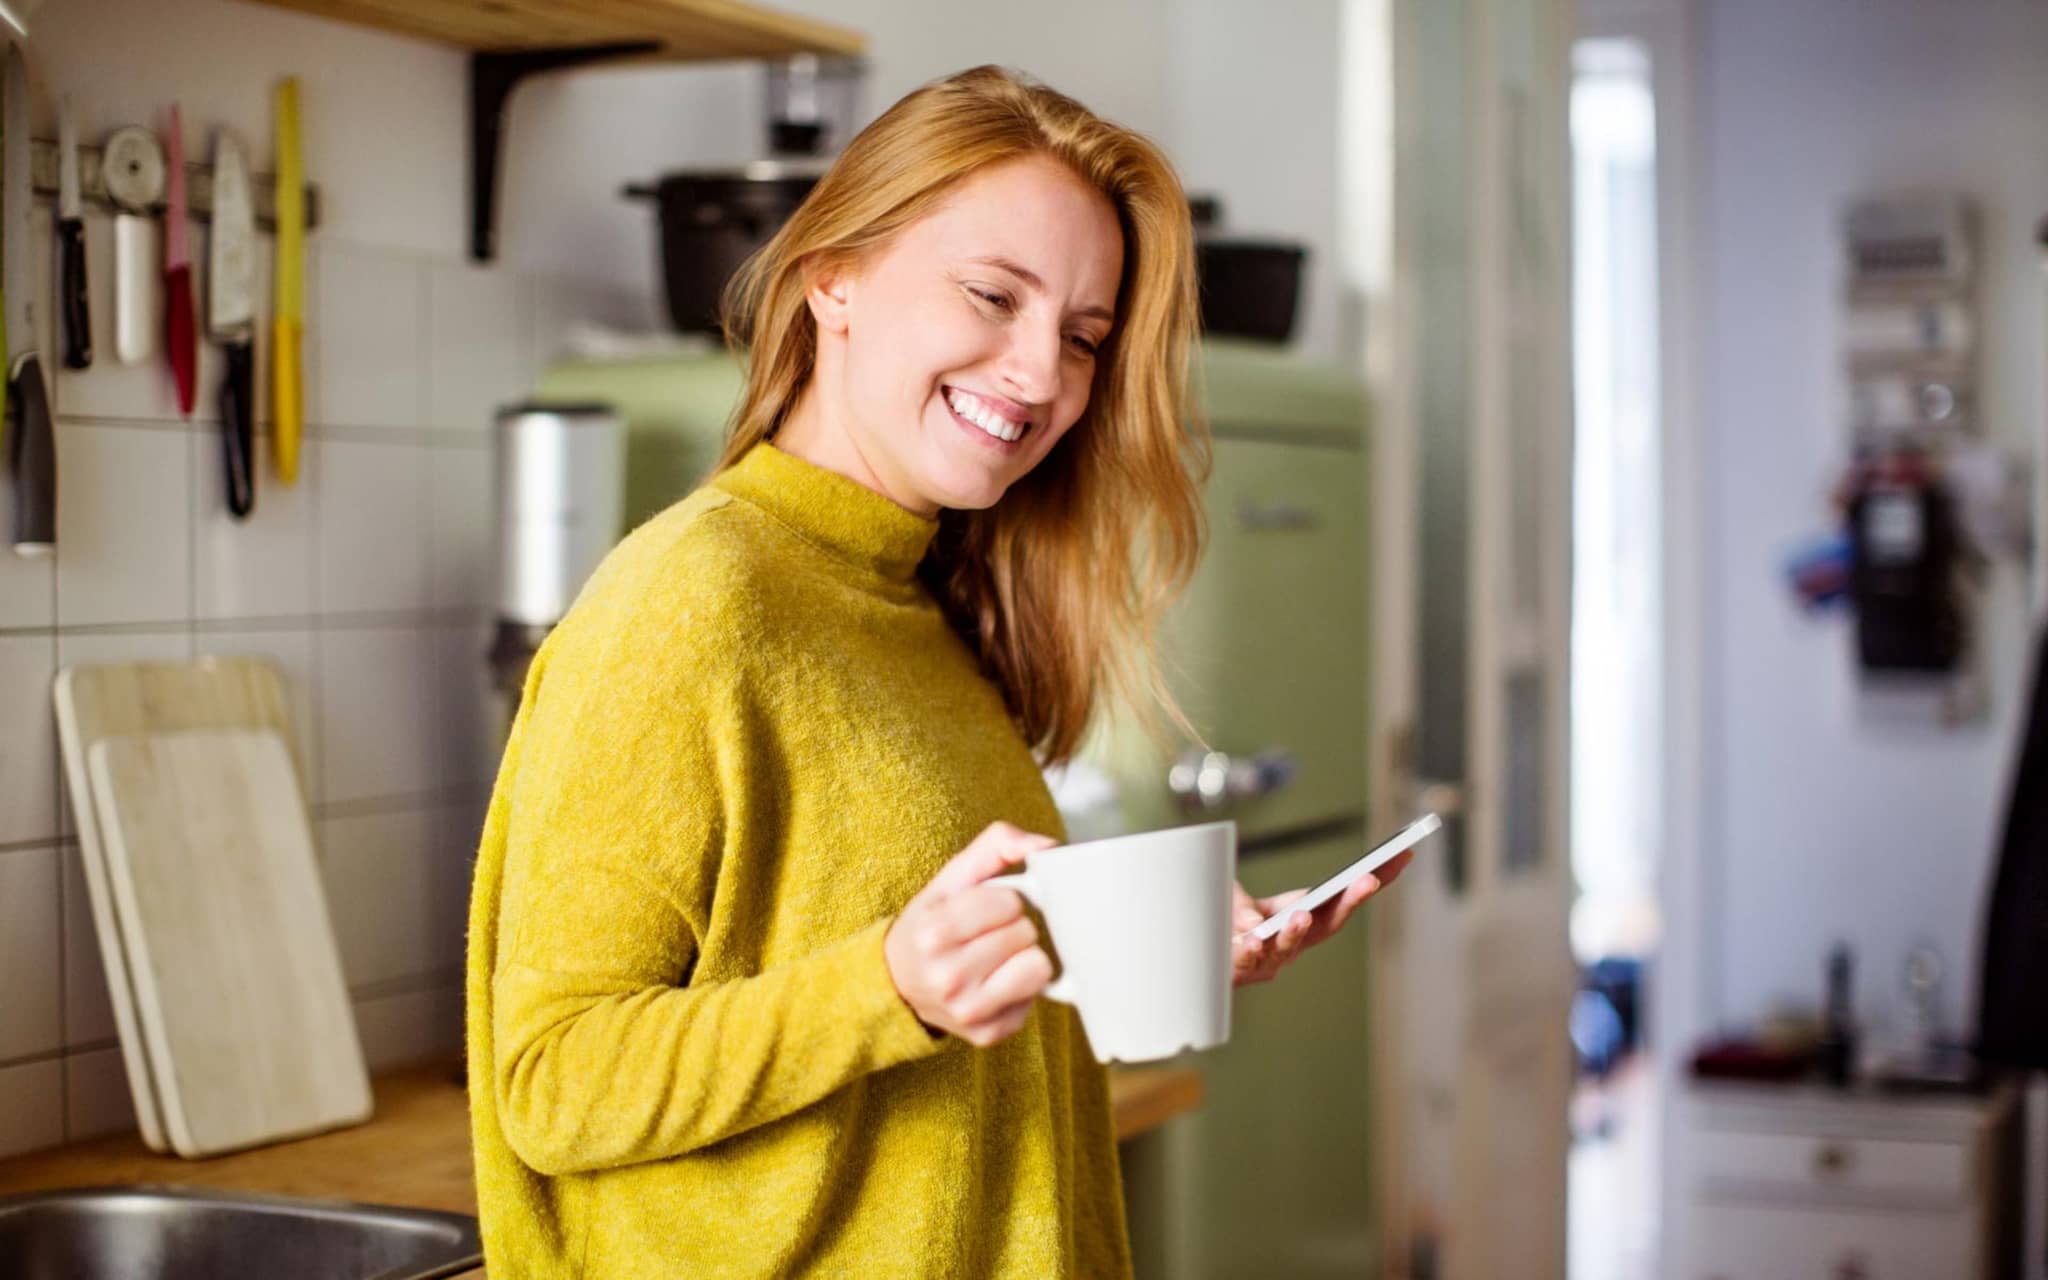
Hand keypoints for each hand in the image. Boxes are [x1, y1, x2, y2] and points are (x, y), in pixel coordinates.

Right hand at [885, 821, 1058, 1046]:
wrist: (896, 984)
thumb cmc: (931, 925)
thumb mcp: (951, 879)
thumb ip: (997, 845)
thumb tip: (1047, 846)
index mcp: (934, 932)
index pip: (1010, 902)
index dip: (1002, 901)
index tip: (983, 910)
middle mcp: (948, 977)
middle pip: (1025, 933)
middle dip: (1013, 928)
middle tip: (987, 935)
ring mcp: (968, 1011)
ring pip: (1039, 968)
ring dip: (1023, 957)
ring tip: (996, 958)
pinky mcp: (988, 1034)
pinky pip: (1036, 999)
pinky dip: (1021, 987)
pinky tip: (995, 983)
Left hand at [1229, 849, 1412, 986]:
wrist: (1200, 956)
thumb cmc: (1227, 922)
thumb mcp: (1240, 900)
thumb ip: (1245, 907)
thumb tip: (1253, 925)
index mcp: (1305, 918)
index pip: (1344, 898)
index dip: (1373, 881)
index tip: (1401, 855)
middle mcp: (1296, 943)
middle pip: (1329, 923)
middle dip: (1350, 902)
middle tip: (1368, 880)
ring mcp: (1271, 959)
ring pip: (1289, 945)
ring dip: (1298, 930)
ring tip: (1302, 915)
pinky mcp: (1242, 969)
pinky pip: (1248, 958)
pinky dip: (1251, 945)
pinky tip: (1250, 935)